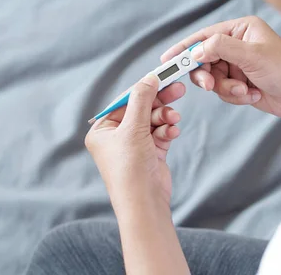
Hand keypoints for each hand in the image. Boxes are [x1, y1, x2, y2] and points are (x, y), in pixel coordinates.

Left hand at [85, 76, 184, 211]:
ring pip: (154, 121)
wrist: (144, 203)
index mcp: (102, 130)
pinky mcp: (150, 153)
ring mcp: (134, 146)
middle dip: (159, 102)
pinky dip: (167, 131)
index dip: (144, 89)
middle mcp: (116, 137)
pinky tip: (172, 133)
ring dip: (165, 118)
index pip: (124, 101)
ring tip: (174, 119)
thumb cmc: (130, 168)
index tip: (162, 77)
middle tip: (178, 89)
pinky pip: (161, 133)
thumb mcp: (133, 128)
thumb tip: (149, 78)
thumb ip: (142, 100)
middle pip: (141, 109)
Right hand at [161, 16, 280, 123]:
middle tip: (209, 86)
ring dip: (226, 89)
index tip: (168, 59)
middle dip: (207, 75)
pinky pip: (223, 91)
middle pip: (204, 59)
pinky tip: (252, 95)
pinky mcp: (240, 82)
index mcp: (241, 29)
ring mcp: (238, 65)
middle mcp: (238, 44)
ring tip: (244, 91)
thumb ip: (220, 48)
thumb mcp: (252, 56)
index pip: (205, 35)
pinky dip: (235, 96)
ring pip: (212, 78)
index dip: (185, 47)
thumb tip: (195, 50)